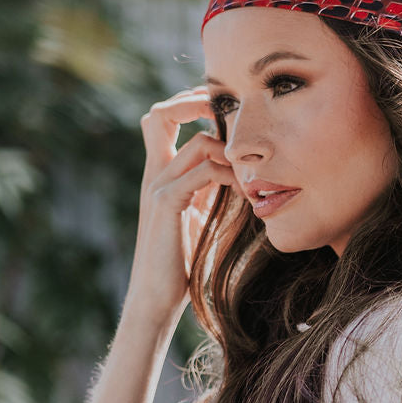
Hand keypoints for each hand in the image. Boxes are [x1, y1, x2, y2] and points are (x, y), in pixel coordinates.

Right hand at [125, 88, 242, 323]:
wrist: (155, 298)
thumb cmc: (178, 262)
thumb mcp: (194, 215)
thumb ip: (204, 190)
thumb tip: (233, 172)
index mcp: (158, 174)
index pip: (162, 119)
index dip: (186, 104)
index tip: (218, 110)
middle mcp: (153, 174)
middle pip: (162, 114)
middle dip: (196, 103)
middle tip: (230, 116)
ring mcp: (157, 188)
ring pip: (196, 142)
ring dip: (230, 150)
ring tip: (248, 172)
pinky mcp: (167, 205)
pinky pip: (203, 171)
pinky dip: (228, 174)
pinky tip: (242, 191)